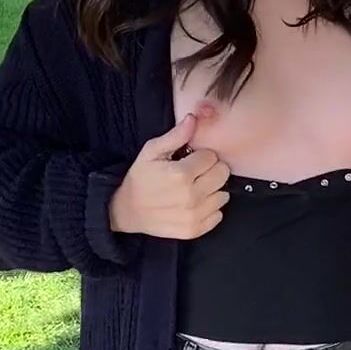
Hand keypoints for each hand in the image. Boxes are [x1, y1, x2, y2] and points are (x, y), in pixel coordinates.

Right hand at [108, 113, 230, 239]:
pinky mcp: (195, 230)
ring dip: (212, 190)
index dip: (202, 155)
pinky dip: (210, 208)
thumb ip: (175, 135)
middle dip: (211, 170)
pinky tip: (195, 203)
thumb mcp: (151, 151)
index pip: (212, 157)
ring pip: (223, 195)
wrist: (128, 210)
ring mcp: (194, 215)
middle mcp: (190, 196)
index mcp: (181, 174)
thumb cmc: (140, 178)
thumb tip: (194, 119)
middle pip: (222, 174)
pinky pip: (218, 215)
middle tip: (195, 173)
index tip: (190, 160)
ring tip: (195, 188)